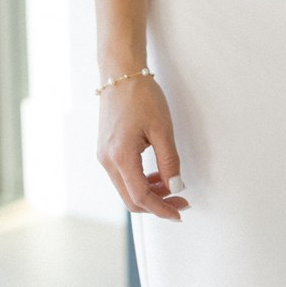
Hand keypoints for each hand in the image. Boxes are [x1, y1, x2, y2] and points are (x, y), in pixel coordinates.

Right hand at [97, 76, 188, 219]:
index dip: (161, 209)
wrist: (120, 74)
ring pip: (127, 190)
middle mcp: (107, 161)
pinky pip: (123, 177)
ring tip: (173, 186)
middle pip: (131, 200)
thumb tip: (175, 187)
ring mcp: (104, 157)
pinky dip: (141, 182)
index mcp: (120, 156)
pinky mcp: (106, 152)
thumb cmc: (141, 96)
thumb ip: (169, 162)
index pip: (141, 197)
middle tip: (181, 201)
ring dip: (150, 194)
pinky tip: (157, 176)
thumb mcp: (162, 129)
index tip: (180, 212)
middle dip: (157, 205)